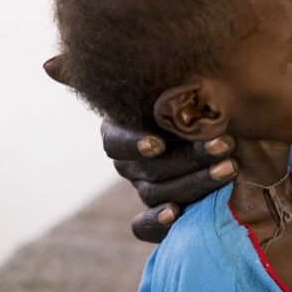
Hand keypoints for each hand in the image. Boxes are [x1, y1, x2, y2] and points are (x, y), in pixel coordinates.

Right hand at [44, 54, 238, 242]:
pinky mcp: (166, 211)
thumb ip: (129, 70)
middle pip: (147, 168)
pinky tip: (178, 216)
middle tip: (224, 144)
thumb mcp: (181, 76)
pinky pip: (144, 227)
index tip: (157, 143)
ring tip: (229, 167)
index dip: (133, 143)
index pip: (115, 141)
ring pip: (156, 193)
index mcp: (125, 130)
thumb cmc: (206, 93)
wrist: (242, 121)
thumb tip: (49, 65)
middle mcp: (131, 162)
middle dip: (189, 157)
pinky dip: (157, 223)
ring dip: (194, 183)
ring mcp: (148, 187)